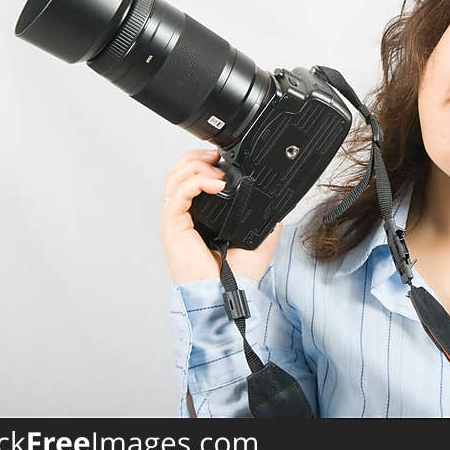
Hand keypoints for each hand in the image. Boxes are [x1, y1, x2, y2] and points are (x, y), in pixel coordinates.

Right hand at [159, 147, 282, 284]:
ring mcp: (176, 221)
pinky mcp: (173, 227)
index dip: (203, 163)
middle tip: (216, 156)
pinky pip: (179, 194)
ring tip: (216, 168)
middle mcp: (184, 216)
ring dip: (195, 165)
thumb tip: (275, 206)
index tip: (222, 158)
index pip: (191, 180)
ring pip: (174, 178)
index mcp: (199, 217)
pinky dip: (196, 181)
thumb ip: (264, 221)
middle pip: (177, 173)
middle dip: (195, 157)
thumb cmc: (237, 275)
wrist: (229, 293)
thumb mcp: (258, 240)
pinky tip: (216, 183)